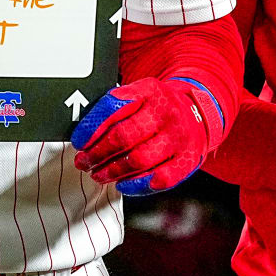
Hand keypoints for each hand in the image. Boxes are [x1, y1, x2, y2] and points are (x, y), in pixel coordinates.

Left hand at [71, 77, 227, 194]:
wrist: (197, 114)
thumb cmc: (157, 109)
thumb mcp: (139, 95)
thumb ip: (114, 108)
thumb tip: (82, 132)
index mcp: (150, 90)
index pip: (113, 105)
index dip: (91, 127)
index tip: (78, 141)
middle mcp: (167, 112)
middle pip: (124, 136)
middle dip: (97, 153)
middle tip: (83, 161)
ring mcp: (179, 137)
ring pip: (139, 160)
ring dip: (112, 171)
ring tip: (98, 174)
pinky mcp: (187, 160)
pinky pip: (159, 179)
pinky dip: (136, 185)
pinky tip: (122, 184)